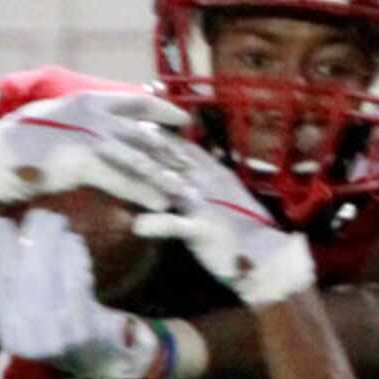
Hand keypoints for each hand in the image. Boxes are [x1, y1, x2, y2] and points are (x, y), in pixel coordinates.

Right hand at [0, 90, 194, 210]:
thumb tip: (109, 127)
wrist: (1, 152)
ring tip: (184, 192)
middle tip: (192, 167)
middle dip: (172, 153)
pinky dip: (143, 193)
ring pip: (140, 160)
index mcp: (92, 101)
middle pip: (145, 135)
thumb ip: (89, 120)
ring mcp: (91, 138)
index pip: (138, 102)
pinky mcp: (84, 162)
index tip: (183, 120)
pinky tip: (160, 204)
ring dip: (164, 177)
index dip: (164, 110)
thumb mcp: (63, 120)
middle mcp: (96, 115)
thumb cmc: (29, 140)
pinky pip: (122, 180)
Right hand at [0, 208, 170, 378]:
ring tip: (54, 222)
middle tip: (36, 215)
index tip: (0, 223)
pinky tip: (72, 241)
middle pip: (24, 279)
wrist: (96, 359)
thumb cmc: (57, 327)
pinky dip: (72, 258)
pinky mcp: (85, 330)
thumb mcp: (26, 316)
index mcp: (9, 338)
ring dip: (51, 243)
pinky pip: (75, 284)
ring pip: (48, 278)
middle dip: (29, 240)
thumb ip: (7, 289)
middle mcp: (30, 342)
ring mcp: (59, 339)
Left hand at [130, 143, 314, 306]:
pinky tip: (137, 226)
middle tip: (113, 129)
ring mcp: (206, 204)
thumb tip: (179, 177)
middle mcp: (207, 183)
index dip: (157, 134)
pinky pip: (178, 226)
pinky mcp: (204, 230)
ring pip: (170, 184)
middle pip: (169, 159)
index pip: (180, 148)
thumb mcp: (218, 201)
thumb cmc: (240, 231)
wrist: (265, 257)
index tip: (131, 121)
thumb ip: (198, 188)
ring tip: (120, 163)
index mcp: (211, 175)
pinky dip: (158, 225)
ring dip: (144, 173)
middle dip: (142, 144)